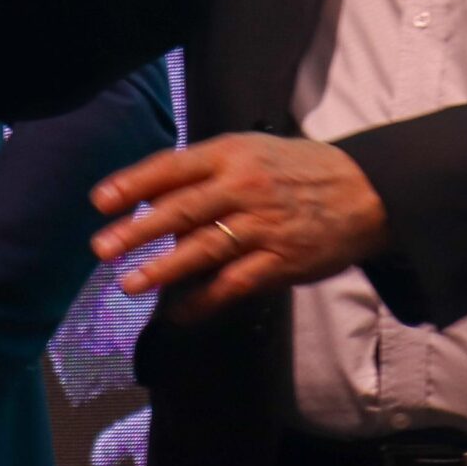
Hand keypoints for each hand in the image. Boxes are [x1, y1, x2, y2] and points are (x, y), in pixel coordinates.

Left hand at [90, 133, 388, 319]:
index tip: (100, 202)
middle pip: (182, 210)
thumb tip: (151, 196)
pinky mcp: (281, 261)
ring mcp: (263, 226)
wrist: (366, 192)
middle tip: (102, 248)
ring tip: (130, 284)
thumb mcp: (254, 152)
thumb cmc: (300, 169)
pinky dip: (204, 301)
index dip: (134, 184)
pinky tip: (178, 314)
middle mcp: (245, 187)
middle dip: (137, 230)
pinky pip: (234, 284)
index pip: (173, 167)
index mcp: (234, 154)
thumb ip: (206, 171)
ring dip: (164, 269)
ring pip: (204, 249)